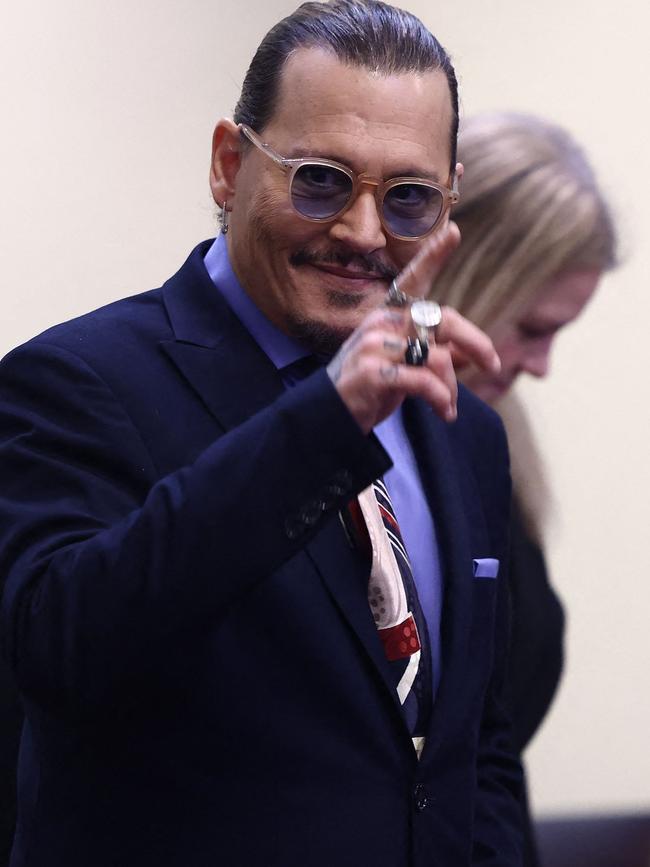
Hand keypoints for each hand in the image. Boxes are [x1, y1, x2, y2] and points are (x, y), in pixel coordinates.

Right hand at [326, 224, 500, 433]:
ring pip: (438, 357)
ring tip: (448, 408)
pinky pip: (424, 381)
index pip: (413, 280)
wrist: (329, 418)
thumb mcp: (405, 369)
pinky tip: (442, 413)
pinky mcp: (372, 371)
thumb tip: (470, 354)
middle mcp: (381, 321)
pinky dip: (440, 399)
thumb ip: (434, 356)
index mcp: (388, 315)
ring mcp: (374, 344)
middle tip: (493, 365)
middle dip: (475, 342)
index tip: (453, 231)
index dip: (433, 256)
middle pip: (443, 319)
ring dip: (451, 388)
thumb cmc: (370, 390)